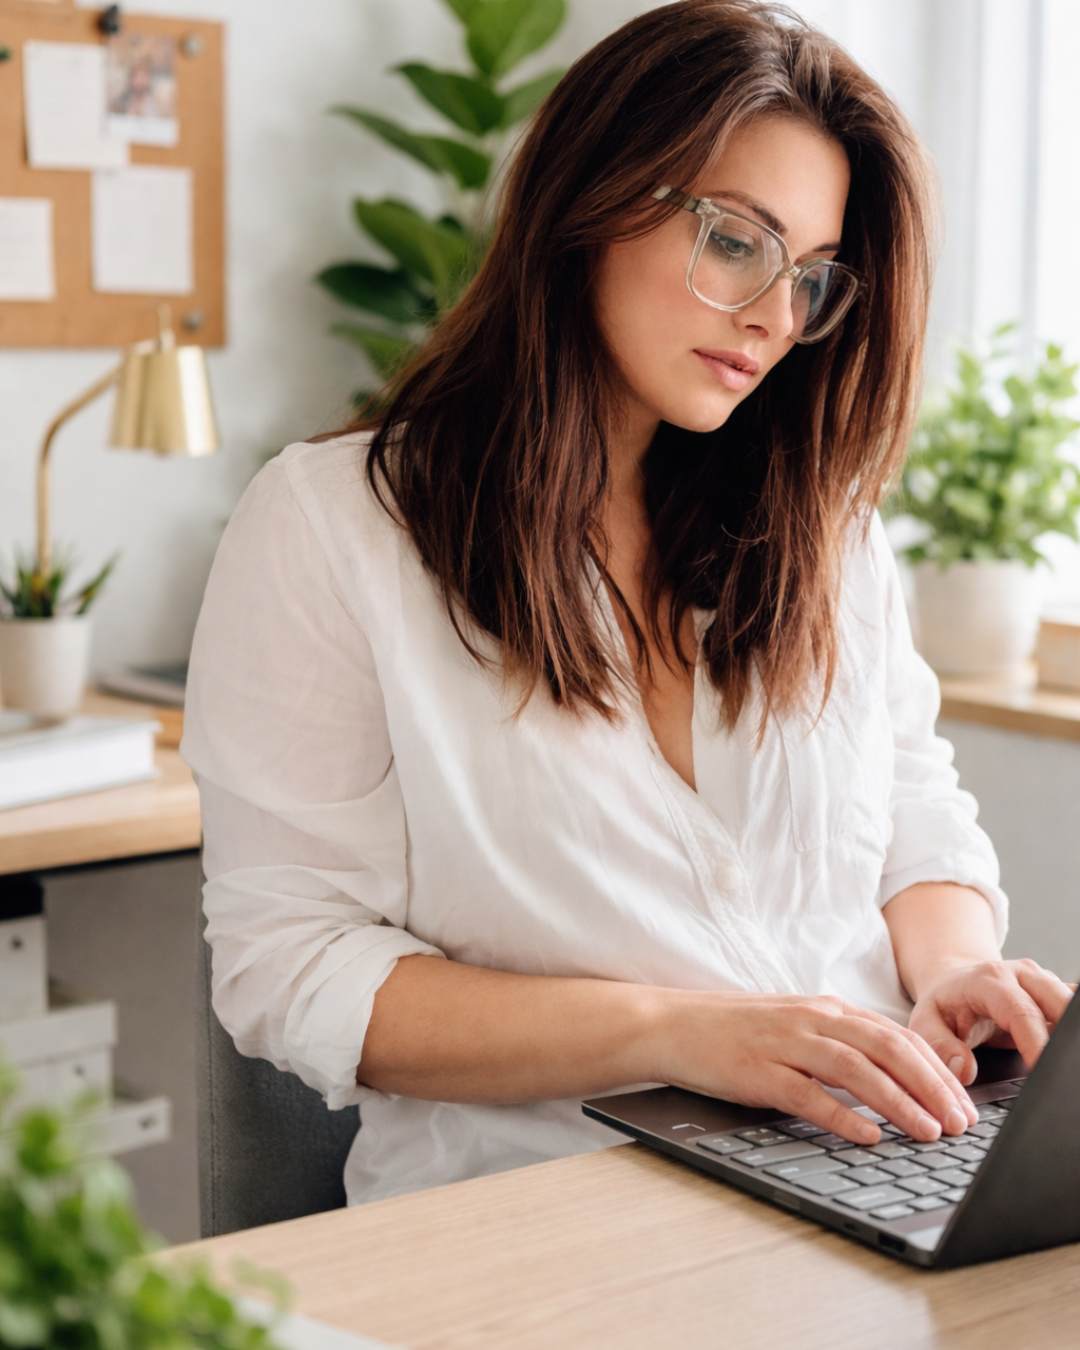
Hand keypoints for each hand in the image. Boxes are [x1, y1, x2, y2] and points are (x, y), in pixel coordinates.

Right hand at [655, 991, 977, 1144]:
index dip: (937, 1068)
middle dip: (931, 1086)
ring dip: (899, 1102)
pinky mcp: (758, 1071)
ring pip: (856, 1069)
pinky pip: (808, 1094)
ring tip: (928, 1131)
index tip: (964, 1101)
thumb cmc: (732, 1030)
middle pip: (887, 1048)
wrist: (670, 1024)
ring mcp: (784, 1043)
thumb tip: (891, 1075)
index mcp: (825, 1008)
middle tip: (960, 1122)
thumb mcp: (793, 1026)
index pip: (896, 1034)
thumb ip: (838, 1042)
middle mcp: (811, 1019)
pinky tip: (867, 1136)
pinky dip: (842, 1115)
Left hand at [907, 959, 1074, 1085]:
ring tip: (1064, 1063)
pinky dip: (1072, 1029)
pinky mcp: (1055, 992)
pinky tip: (1067, 1050)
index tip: (1042, 1069)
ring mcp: (1042, 981)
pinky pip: (1074, 1009)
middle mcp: (1021, 975)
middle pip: (1059, 1003)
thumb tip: (964, 1069)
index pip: (1021, 1012)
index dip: (1036, 1043)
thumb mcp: (924, 1023)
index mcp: (988, 981)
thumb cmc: (943, 1005)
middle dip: (1064, 1038)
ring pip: (1071, 1005)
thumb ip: (939, 1045)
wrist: (954, 984)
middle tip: (1060, 1071)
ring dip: (1071, 1034)